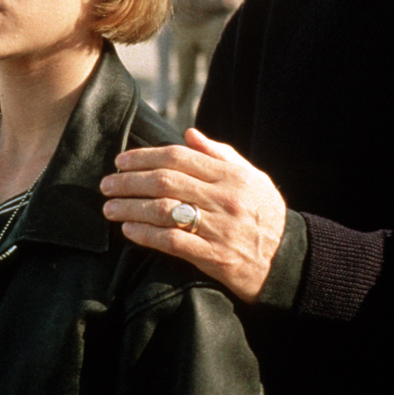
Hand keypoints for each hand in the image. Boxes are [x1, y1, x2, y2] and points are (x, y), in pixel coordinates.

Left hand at [101, 129, 286, 302]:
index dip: (144, 157)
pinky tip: (128, 230)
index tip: (121, 161)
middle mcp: (223, 198)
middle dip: (129, 181)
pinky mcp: (214, 256)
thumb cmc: (266, 215)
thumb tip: (188, 134)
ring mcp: (218, 228)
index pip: (178, 157)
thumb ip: (219, 154)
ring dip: (130, 207)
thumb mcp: (252, 177)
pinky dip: (146, 234)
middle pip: (164, 181)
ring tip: (109, 208)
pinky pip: (172, 241)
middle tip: (106, 184)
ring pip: (163, 210)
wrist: (288, 261)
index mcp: (230, 175)